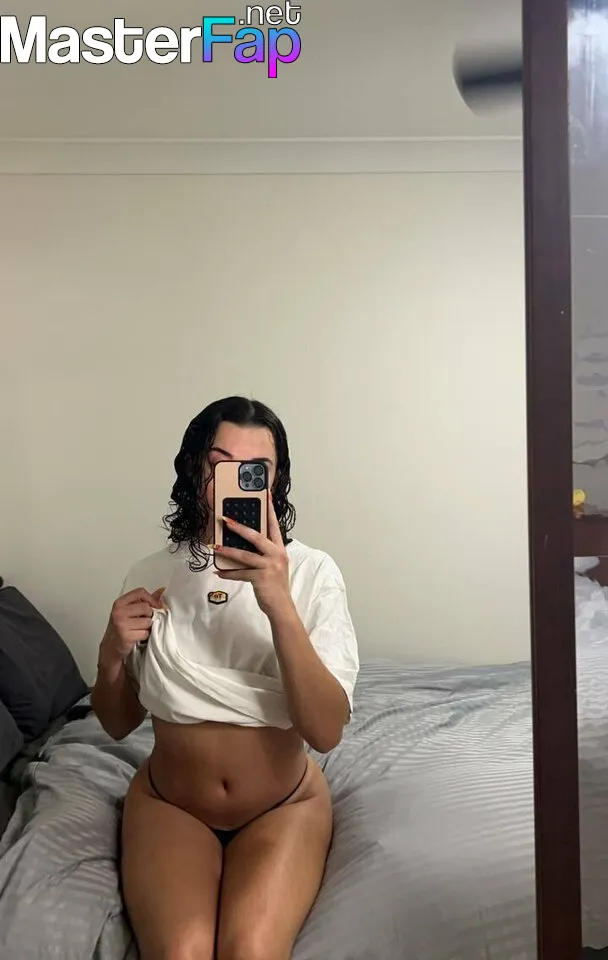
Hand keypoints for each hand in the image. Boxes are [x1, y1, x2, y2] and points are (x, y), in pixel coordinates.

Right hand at [99, 587, 164, 663]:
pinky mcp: (126, 636)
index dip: (151, 599)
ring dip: (147, 627)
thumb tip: (161, 591)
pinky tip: (137, 636)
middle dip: (149, 615)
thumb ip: (145, 600)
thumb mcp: (129, 610)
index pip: (140, 592)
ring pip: (148, 621)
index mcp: (120, 603)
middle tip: (142, 621)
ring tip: (139, 629)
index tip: (154, 606)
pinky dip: (144, 636)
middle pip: (146, 607)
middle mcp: (119, 612)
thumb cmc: (121, 626)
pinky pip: (145, 633)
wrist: (111, 645)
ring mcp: (122, 624)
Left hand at [215, 499, 291, 617]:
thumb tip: (243, 543)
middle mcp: (277, 555)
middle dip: (239, 527)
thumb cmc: (275, 585)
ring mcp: (269, 566)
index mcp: (280, 549)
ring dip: (228, 550)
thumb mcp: (274, 565)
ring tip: (215, 546)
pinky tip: (219, 571)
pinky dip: (228, 573)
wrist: (282, 606)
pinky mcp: (261, 578)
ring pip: (245, 554)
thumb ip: (264, 553)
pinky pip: (240, 573)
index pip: (274, 525)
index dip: (269, 510)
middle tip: (226, 520)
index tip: (265, 495)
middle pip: (256, 536)